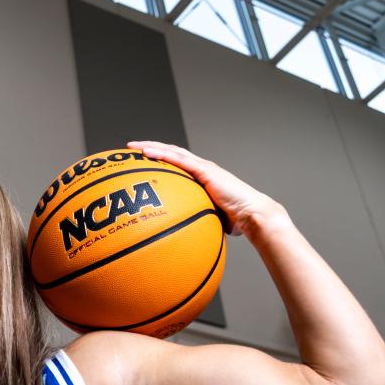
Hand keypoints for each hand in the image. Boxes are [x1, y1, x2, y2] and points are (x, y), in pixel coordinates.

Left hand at [126, 141, 282, 236]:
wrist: (253, 216)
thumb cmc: (236, 221)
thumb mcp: (209, 219)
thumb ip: (196, 221)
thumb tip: (182, 237)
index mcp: (202, 177)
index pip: (177, 163)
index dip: (160, 158)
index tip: (141, 160)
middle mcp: (202, 168)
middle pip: (171, 153)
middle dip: (151, 148)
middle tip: (131, 149)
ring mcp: (204, 168)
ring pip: (172, 152)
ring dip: (152, 147)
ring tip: (134, 147)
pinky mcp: (206, 171)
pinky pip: (178, 160)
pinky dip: (161, 154)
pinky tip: (146, 153)